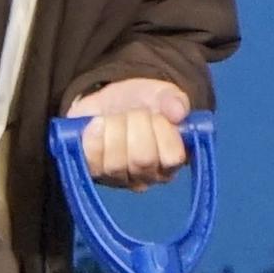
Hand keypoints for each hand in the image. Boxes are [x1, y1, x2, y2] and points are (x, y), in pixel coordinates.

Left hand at [70, 78, 192, 183]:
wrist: (102, 104)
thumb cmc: (136, 102)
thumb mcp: (158, 93)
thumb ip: (172, 99)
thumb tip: (179, 112)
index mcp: (172, 158)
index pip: (173, 157)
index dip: (162, 130)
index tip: (156, 113)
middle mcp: (150, 175)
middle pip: (143, 159)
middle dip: (135, 124)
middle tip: (132, 112)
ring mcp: (121, 179)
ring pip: (117, 163)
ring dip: (113, 129)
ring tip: (113, 117)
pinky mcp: (95, 175)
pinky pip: (94, 161)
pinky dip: (94, 136)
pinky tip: (97, 124)